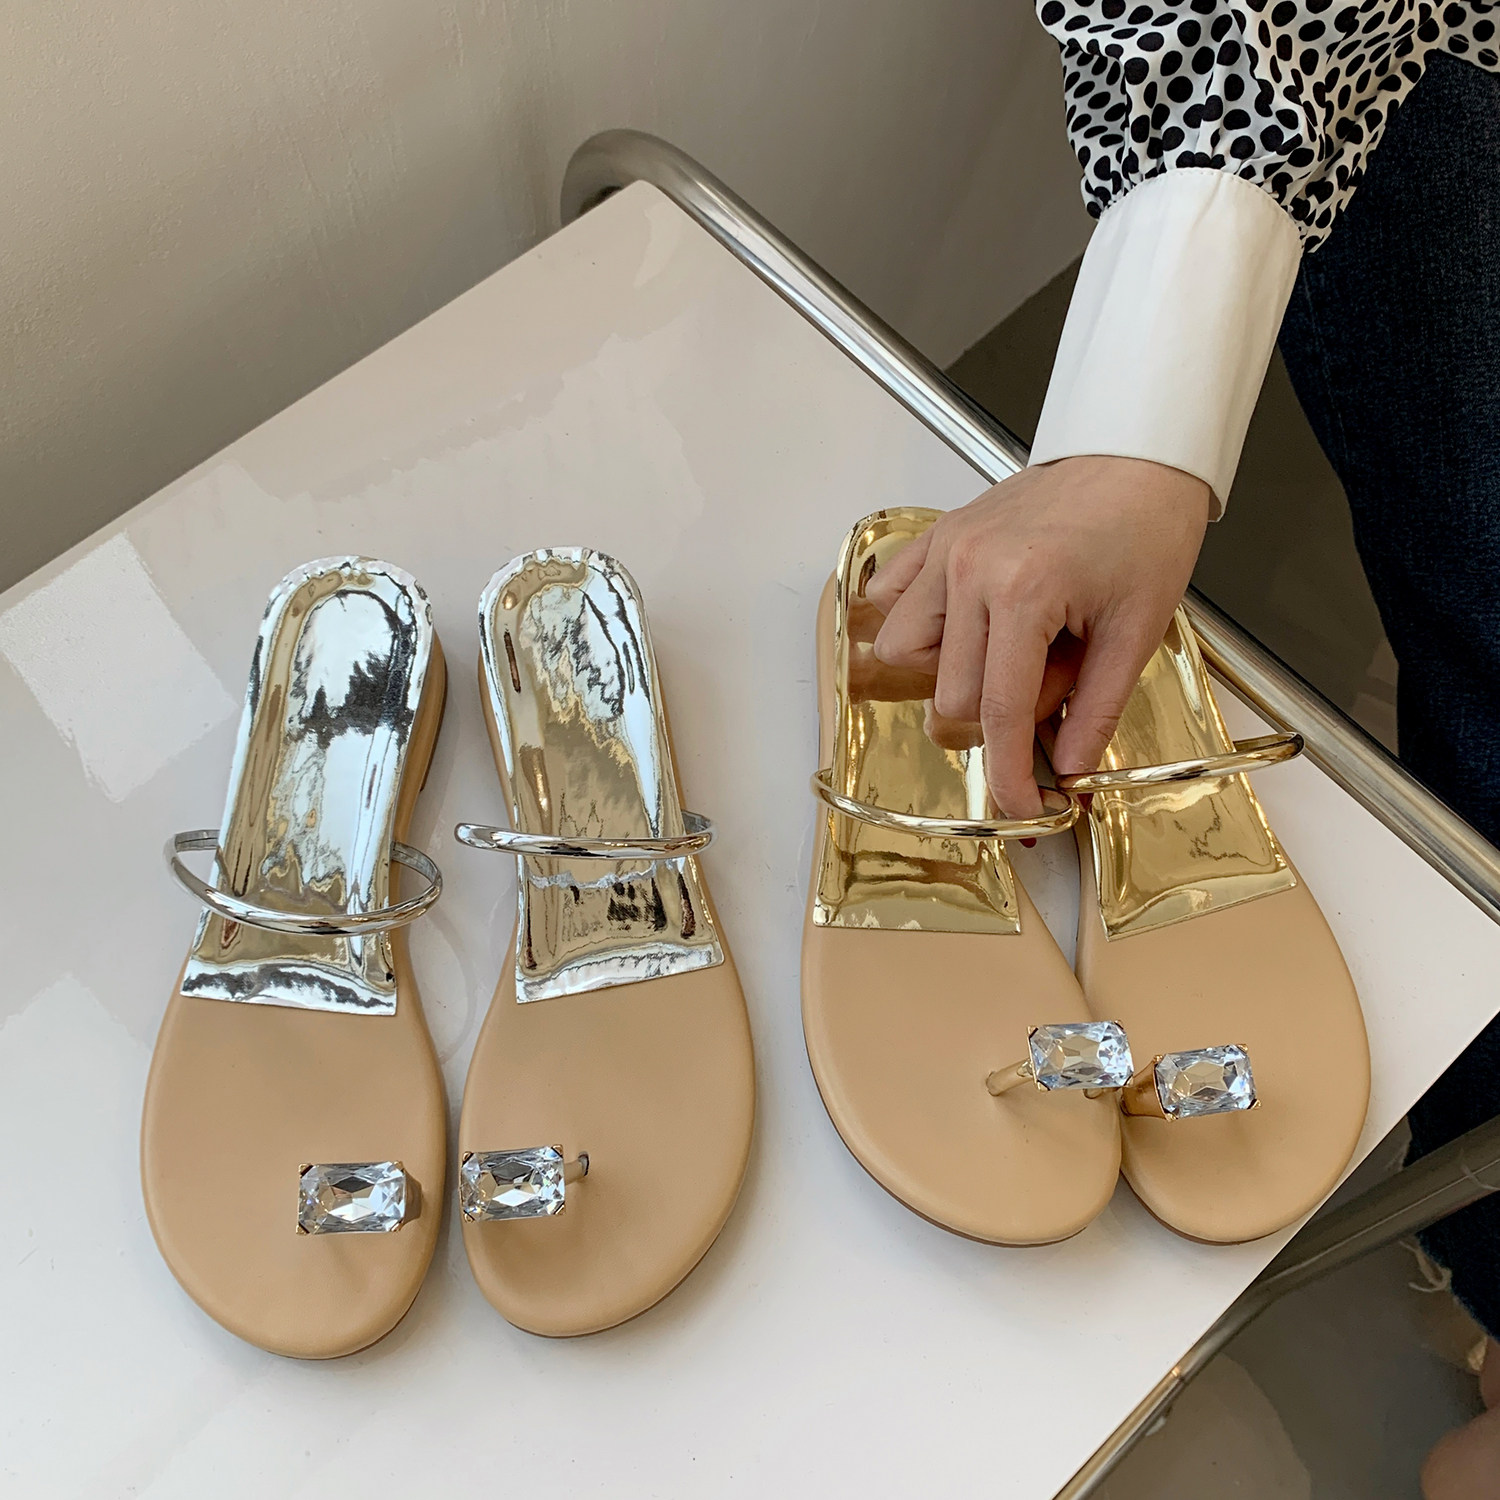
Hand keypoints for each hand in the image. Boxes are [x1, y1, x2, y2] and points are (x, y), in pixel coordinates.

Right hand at [866, 456, 1210, 815]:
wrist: (1135, 454)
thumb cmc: (1144, 528)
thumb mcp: (1138, 629)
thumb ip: (1096, 708)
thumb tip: (1069, 770)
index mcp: (1024, 592)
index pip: (998, 713)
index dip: (1009, 775)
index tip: (1023, 809)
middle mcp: (970, 570)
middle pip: (951, 695)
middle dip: (1001, 714)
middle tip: (1057, 680)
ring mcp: (946, 551)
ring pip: (906, 653)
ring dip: (951, 671)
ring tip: (1006, 650)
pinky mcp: (937, 536)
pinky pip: (890, 597)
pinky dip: (914, 623)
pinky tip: (961, 624)